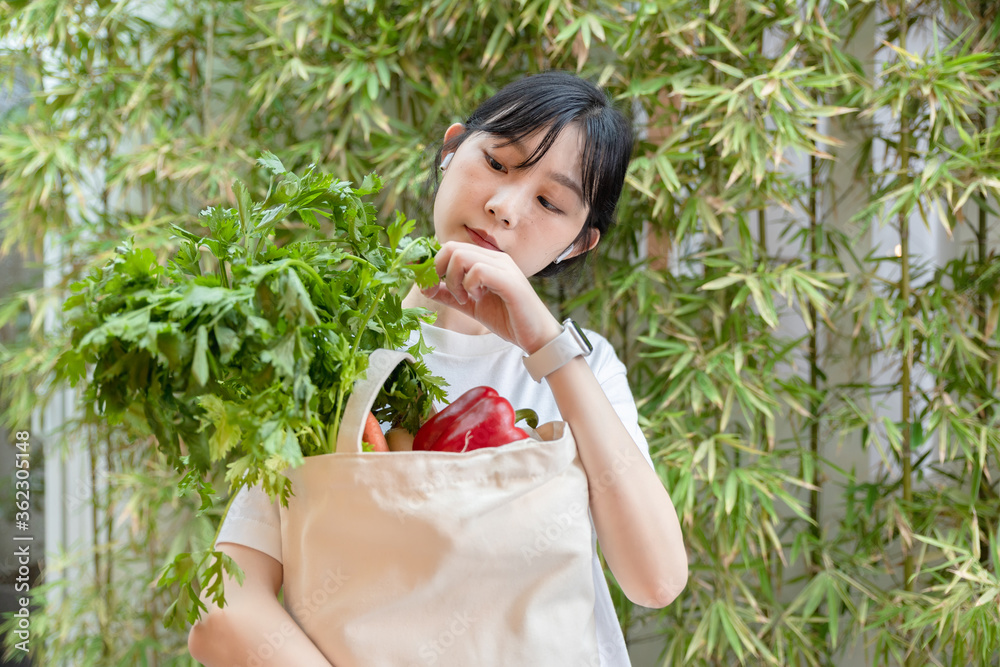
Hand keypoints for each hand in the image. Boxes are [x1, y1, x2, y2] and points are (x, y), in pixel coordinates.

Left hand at [421, 241, 561, 353]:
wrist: (535, 336)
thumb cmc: (507, 318)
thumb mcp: (471, 305)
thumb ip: (450, 294)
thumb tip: (426, 287)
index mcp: (486, 260)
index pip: (450, 247)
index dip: (432, 265)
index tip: (429, 286)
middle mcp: (495, 257)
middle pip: (451, 247)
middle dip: (438, 271)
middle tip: (445, 291)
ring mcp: (503, 266)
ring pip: (461, 256)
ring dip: (454, 280)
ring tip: (464, 298)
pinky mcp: (508, 280)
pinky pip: (478, 270)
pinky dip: (469, 285)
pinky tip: (477, 298)